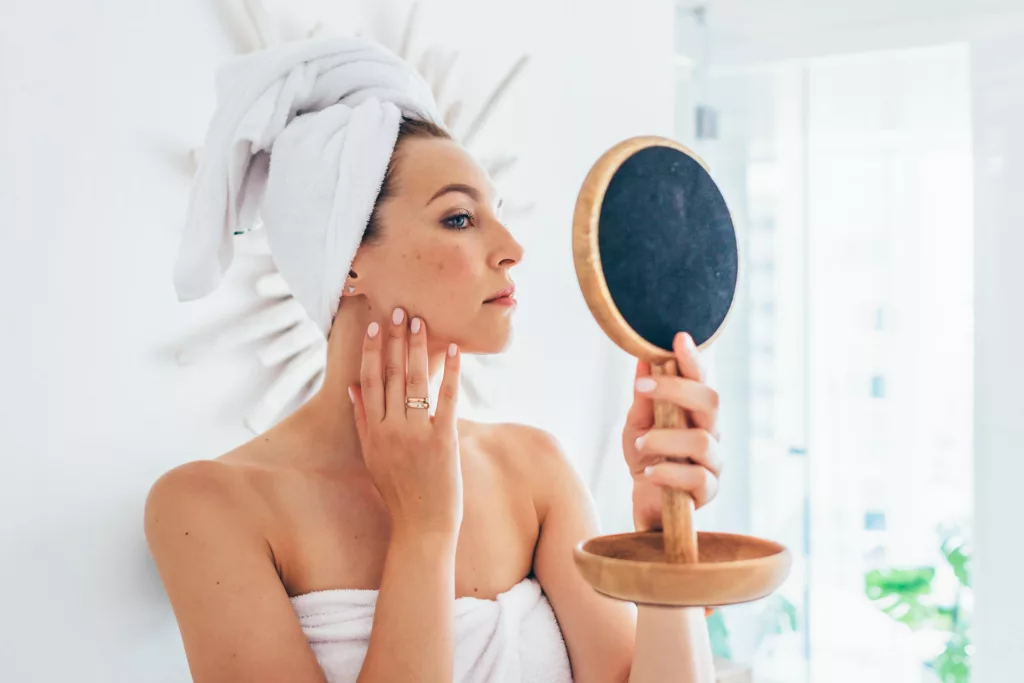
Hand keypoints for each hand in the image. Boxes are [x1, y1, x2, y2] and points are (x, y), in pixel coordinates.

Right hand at [348, 307, 462, 537]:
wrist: (421, 526)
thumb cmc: (398, 491)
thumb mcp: (371, 456)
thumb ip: (362, 420)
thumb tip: (352, 386)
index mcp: (372, 431)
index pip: (370, 380)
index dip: (373, 350)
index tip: (376, 325)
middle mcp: (391, 429)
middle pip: (392, 374)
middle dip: (396, 340)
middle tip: (401, 310)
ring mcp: (416, 434)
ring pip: (415, 381)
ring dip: (419, 348)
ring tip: (422, 322)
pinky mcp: (443, 440)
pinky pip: (447, 398)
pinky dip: (451, 373)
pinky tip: (454, 351)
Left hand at [622, 331, 722, 534]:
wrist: (644, 497)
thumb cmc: (644, 455)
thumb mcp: (636, 422)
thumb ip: (643, 395)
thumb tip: (642, 357)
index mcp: (695, 410)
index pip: (700, 379)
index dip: (692, 359)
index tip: (678, 338)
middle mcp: (710, 430)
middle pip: (710, 400)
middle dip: (676, 389)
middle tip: (644, 387)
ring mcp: (713, 461)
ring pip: (701, 440)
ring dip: (664, 438)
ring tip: (639, 444)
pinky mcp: (709, 490)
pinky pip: (698, 477)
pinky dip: (668, 471)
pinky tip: (649, 472)